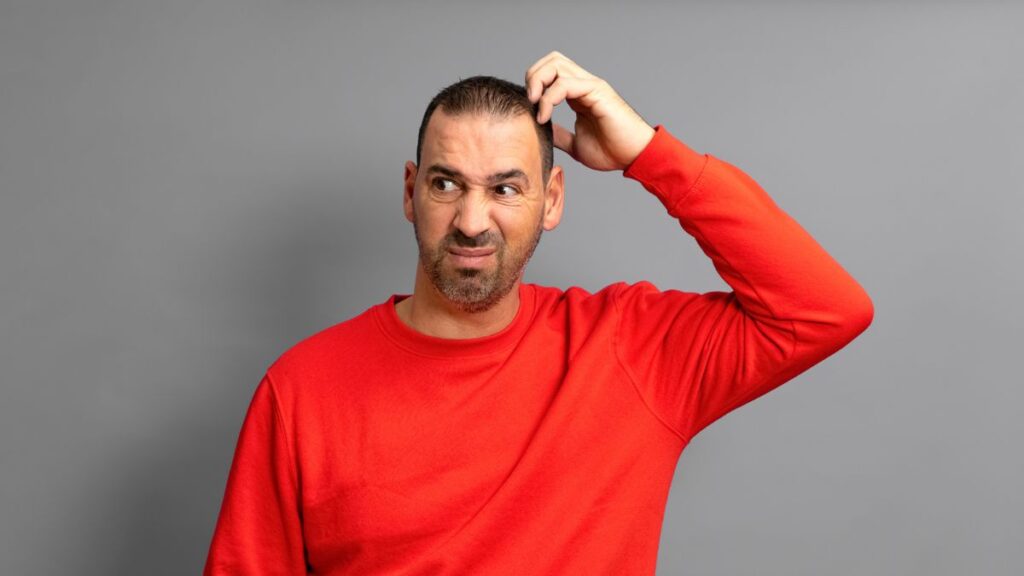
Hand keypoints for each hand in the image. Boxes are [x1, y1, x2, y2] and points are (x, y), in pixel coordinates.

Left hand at [525, 51, 655, 171]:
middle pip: (551, 60)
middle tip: (529, 103)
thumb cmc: (612, 151)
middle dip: (533, 77)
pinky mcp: (597, 92)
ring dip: (538, 83)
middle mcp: (584, 85)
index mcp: (578, 95)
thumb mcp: (574, 143)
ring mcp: (591, 86)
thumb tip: (540, 130)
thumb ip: (558, 134)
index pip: (550, 72)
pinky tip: (544, 117)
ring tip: (536, 109)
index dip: (534, 85)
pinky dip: (549, 98)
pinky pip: (565, 84)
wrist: (634, 157)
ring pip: (556, 65)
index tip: (529, 110)